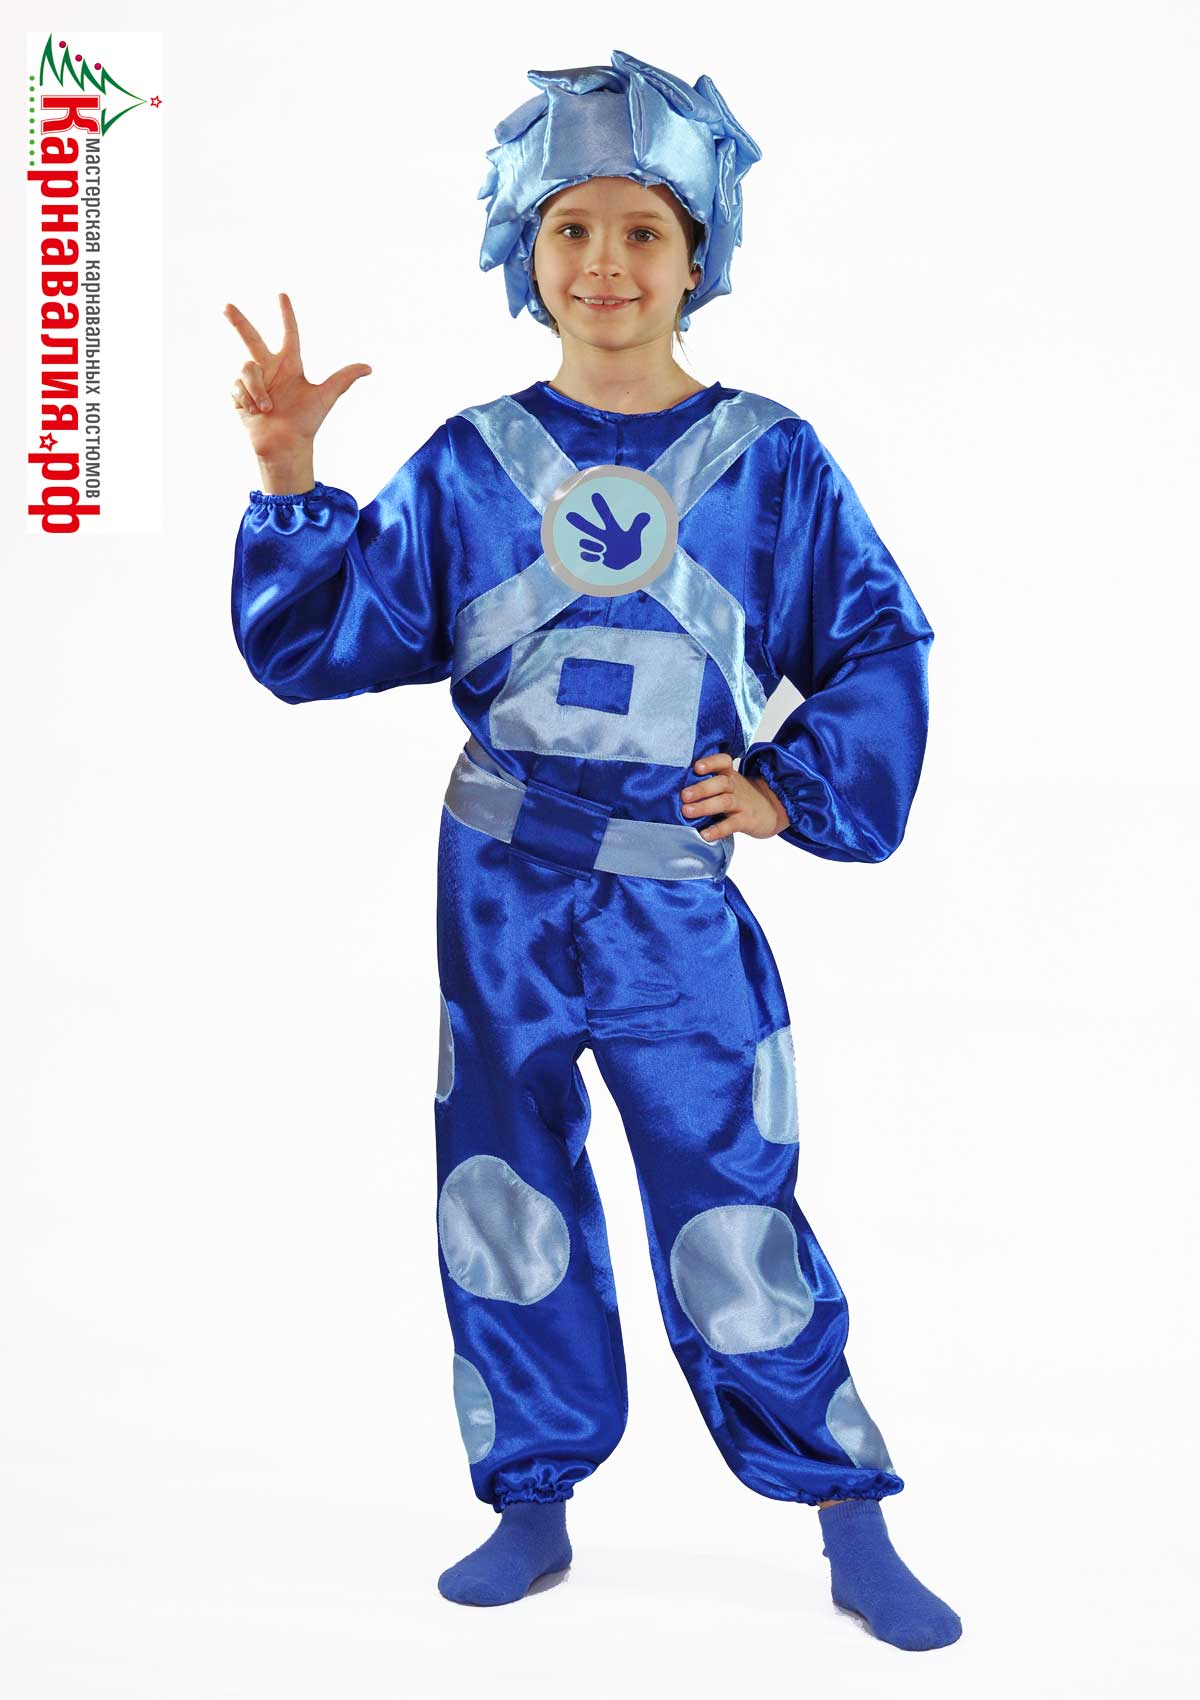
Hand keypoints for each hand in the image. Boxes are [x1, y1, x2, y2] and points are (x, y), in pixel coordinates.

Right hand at [224, 291, 371, 458]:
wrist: (285, 446)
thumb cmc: (306, 423)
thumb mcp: (325, 397)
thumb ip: (343, 378)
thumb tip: (369, 367)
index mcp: (290, 365)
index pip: (289, 334)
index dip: (286, 316)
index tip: (282, 295)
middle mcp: (270, 368)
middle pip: (251, 338)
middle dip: (238, 321)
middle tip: (226, 306)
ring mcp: (253, 381)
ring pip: (247, 368)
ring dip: (258, 389)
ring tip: (268, 408)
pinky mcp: (239, 394)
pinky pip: (237, 385)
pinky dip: (248, 398)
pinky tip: (256, 412)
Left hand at [680, 752, 789, 840]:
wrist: (771, 810)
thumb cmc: (740, 797)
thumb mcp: (728, 784)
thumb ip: (708, 783)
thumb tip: (673, 787)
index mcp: (729, 775)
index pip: (723, 761)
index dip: (711, 762)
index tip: (696, 767)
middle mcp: (735, 787)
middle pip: (721, 782)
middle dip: (701, 788)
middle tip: (684, 795)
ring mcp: (742, 804)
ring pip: (725, 801)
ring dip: (705, 806)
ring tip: (687, 812)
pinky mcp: (746, 820)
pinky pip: (732, 824)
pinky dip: (718, 829)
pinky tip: (705, 834)